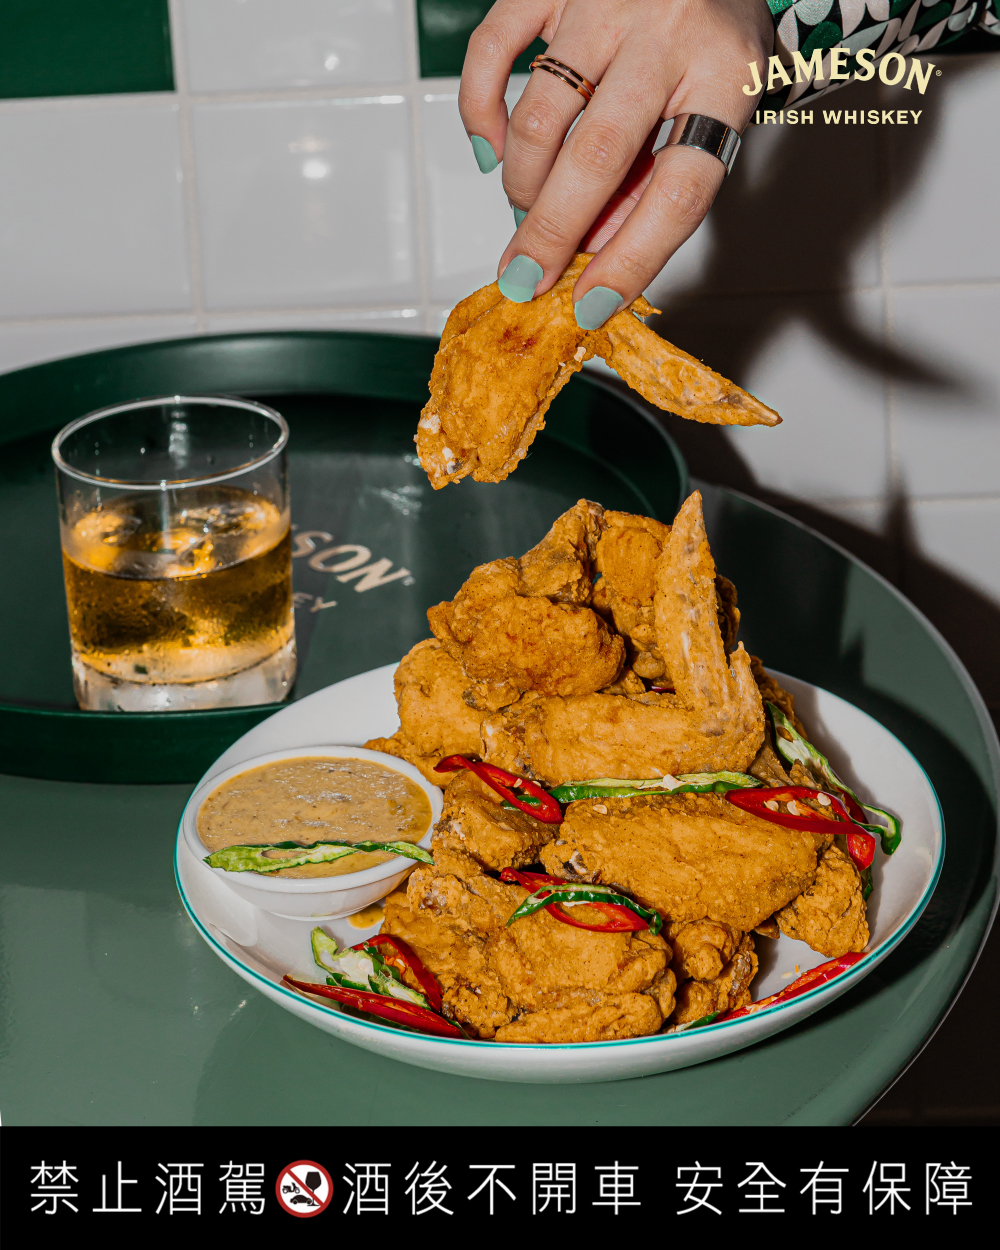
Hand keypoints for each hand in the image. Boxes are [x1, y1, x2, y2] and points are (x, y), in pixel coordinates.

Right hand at [459, 0, 772, 325]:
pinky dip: (479, 110)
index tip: (590, 303)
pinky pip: (493, 49)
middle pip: (600, 157)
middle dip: (553, 234)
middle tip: (524, 279)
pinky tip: (492, 147)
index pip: (680, 190)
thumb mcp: (715, 105)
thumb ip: (660, 179)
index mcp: (725, 73)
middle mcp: (668, 32)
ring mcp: (605, 1)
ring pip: (542, 116)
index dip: (633, 259)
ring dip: (523, 182)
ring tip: (528, 206)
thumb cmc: (710, 32)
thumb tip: (596, 254)